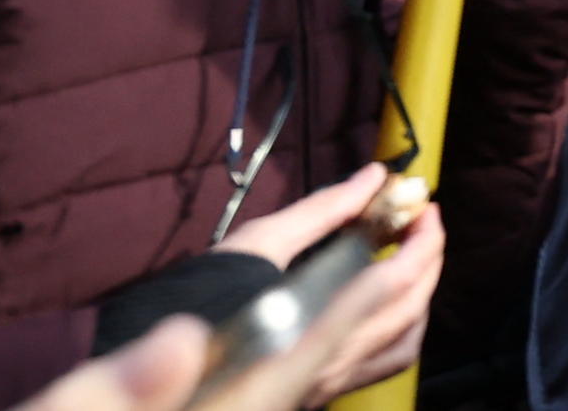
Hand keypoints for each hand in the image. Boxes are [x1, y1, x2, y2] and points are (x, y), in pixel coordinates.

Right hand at [185, 165, 443, 410]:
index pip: (381, 295)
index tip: (422, 209)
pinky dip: (401, 326)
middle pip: (402, 319)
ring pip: (401, 345)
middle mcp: (315, 377)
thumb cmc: (184, 313)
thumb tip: (369, 178)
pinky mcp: (310, 397)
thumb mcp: (241, 254)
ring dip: (421, 295)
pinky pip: (380, 364)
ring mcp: (316, 391)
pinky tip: (387, 301)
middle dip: (427, 262)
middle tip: (423, 215)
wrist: (140, 398)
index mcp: (295, 344)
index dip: (416, 249)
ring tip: (414, 253)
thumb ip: (310, 218)